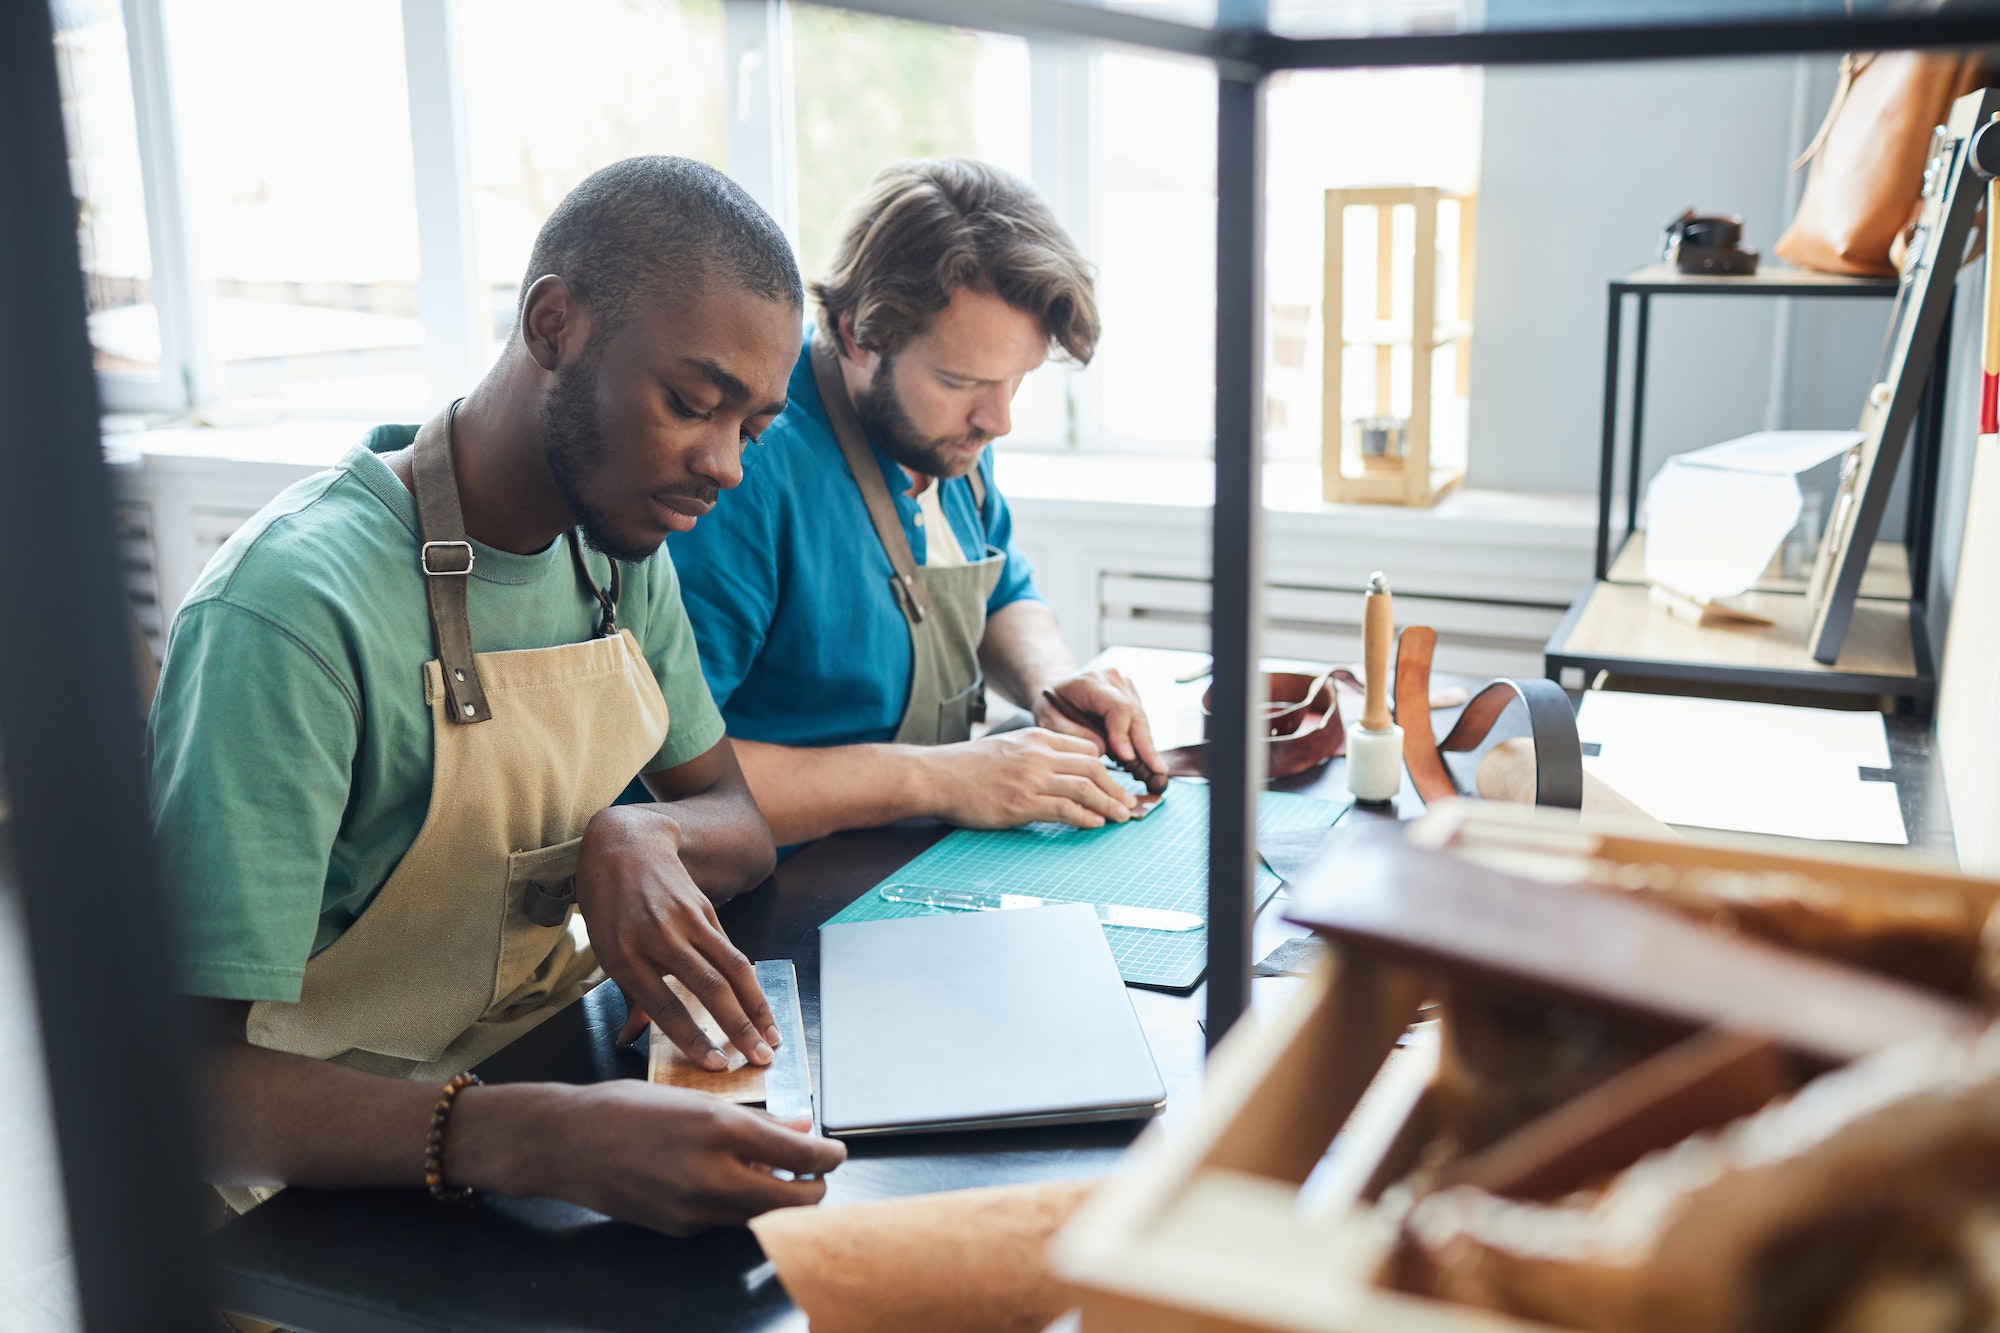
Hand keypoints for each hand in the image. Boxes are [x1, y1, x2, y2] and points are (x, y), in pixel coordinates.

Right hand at [477, 1081, 846, 1235]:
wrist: (564, 1143)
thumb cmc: (625, 1108)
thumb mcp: (693, 1099)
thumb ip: (753, 1120)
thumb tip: (799, 1127)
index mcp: (718, 1129)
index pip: (798, 1155)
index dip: (828, 1157)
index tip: (836, 1152)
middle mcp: (709, 1174)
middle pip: (791, 1201)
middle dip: (814, 1190)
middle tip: (817, 1174)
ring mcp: (692, 1209)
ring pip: (761, 1217)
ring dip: (781, 1201)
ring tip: (780, 1177)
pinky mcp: (678, 1229)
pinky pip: (726, 1221)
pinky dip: (741, 1206)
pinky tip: (734, 1184)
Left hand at [574, 805, 778, 1071]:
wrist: (624, 845)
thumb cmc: (609, 905)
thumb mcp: (606, 950)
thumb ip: (630, 995)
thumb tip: (633, 1037)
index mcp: (624, 956)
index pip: (663, 1006)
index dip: (692, 1038)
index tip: (717, 1064)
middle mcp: (658, 938)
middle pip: (708, 987)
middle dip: (738, 1027)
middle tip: (760, 1058)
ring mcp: (685, 920)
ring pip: (732, 967)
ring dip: (757, 1006)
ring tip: (773, 1036)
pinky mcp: (705, 909)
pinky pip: (731, 951)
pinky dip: (749, 982)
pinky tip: (761, 1005)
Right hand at [921, 728, 1138, 828]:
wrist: (937, 776)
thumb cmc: (968, 766)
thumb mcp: (1009, 747)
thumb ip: (1037, 755)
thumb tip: (1062, 772)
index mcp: (1037, 737)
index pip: (1085, 750)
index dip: (1106, 768)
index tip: (1115, 783)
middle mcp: (1039, 754)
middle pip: (1093, 768)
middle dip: (1115, 788)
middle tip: (1128, 803)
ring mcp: (1031, 778)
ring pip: (1085, 788)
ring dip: (1109, 804)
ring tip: (1121, 816)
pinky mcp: (1022, 803)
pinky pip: (1065, 809)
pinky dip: (1086, 817)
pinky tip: (1095, 823)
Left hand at [1034, 668, 1163, 774]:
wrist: (1056, 686)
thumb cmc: (1051, 705)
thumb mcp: (1050, 720)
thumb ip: (1072, 734)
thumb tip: (1103, 749)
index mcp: (1090, 683)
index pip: (1117, 708)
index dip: (1124, 734)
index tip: (1128, 759)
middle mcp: (1112, 679)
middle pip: (1135, 713)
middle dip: (1146, 745)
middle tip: (1157, 770)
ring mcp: (1124, 684)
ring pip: (1142, 718)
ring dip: (1147, 744)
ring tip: (1154, 770)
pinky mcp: (1131, 694)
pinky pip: (1140, 720)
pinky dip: (1142, 739)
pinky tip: (1145, 759)